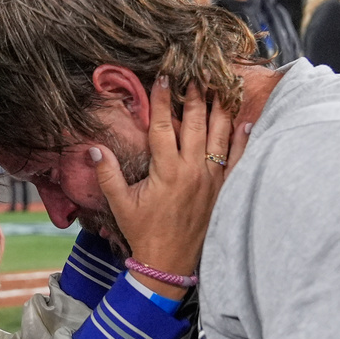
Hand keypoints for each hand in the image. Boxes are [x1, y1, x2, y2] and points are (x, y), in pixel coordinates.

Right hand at [91, 79, 231, 297]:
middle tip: (195, 74)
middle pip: (196, 124)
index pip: (164, 126)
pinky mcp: (224, 190)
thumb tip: (93, 148)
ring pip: (220, 136)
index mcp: (166, 171)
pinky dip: (242, 139)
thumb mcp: (120, 204)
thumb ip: (108, 174)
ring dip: (219, 110)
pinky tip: (245, 120)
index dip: (163, 100)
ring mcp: (212, 180)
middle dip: (195, 96)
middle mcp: (193, 170)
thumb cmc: (144, 233)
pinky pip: (237, 159)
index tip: (164, 78)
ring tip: (220, 87)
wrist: (170, 264)